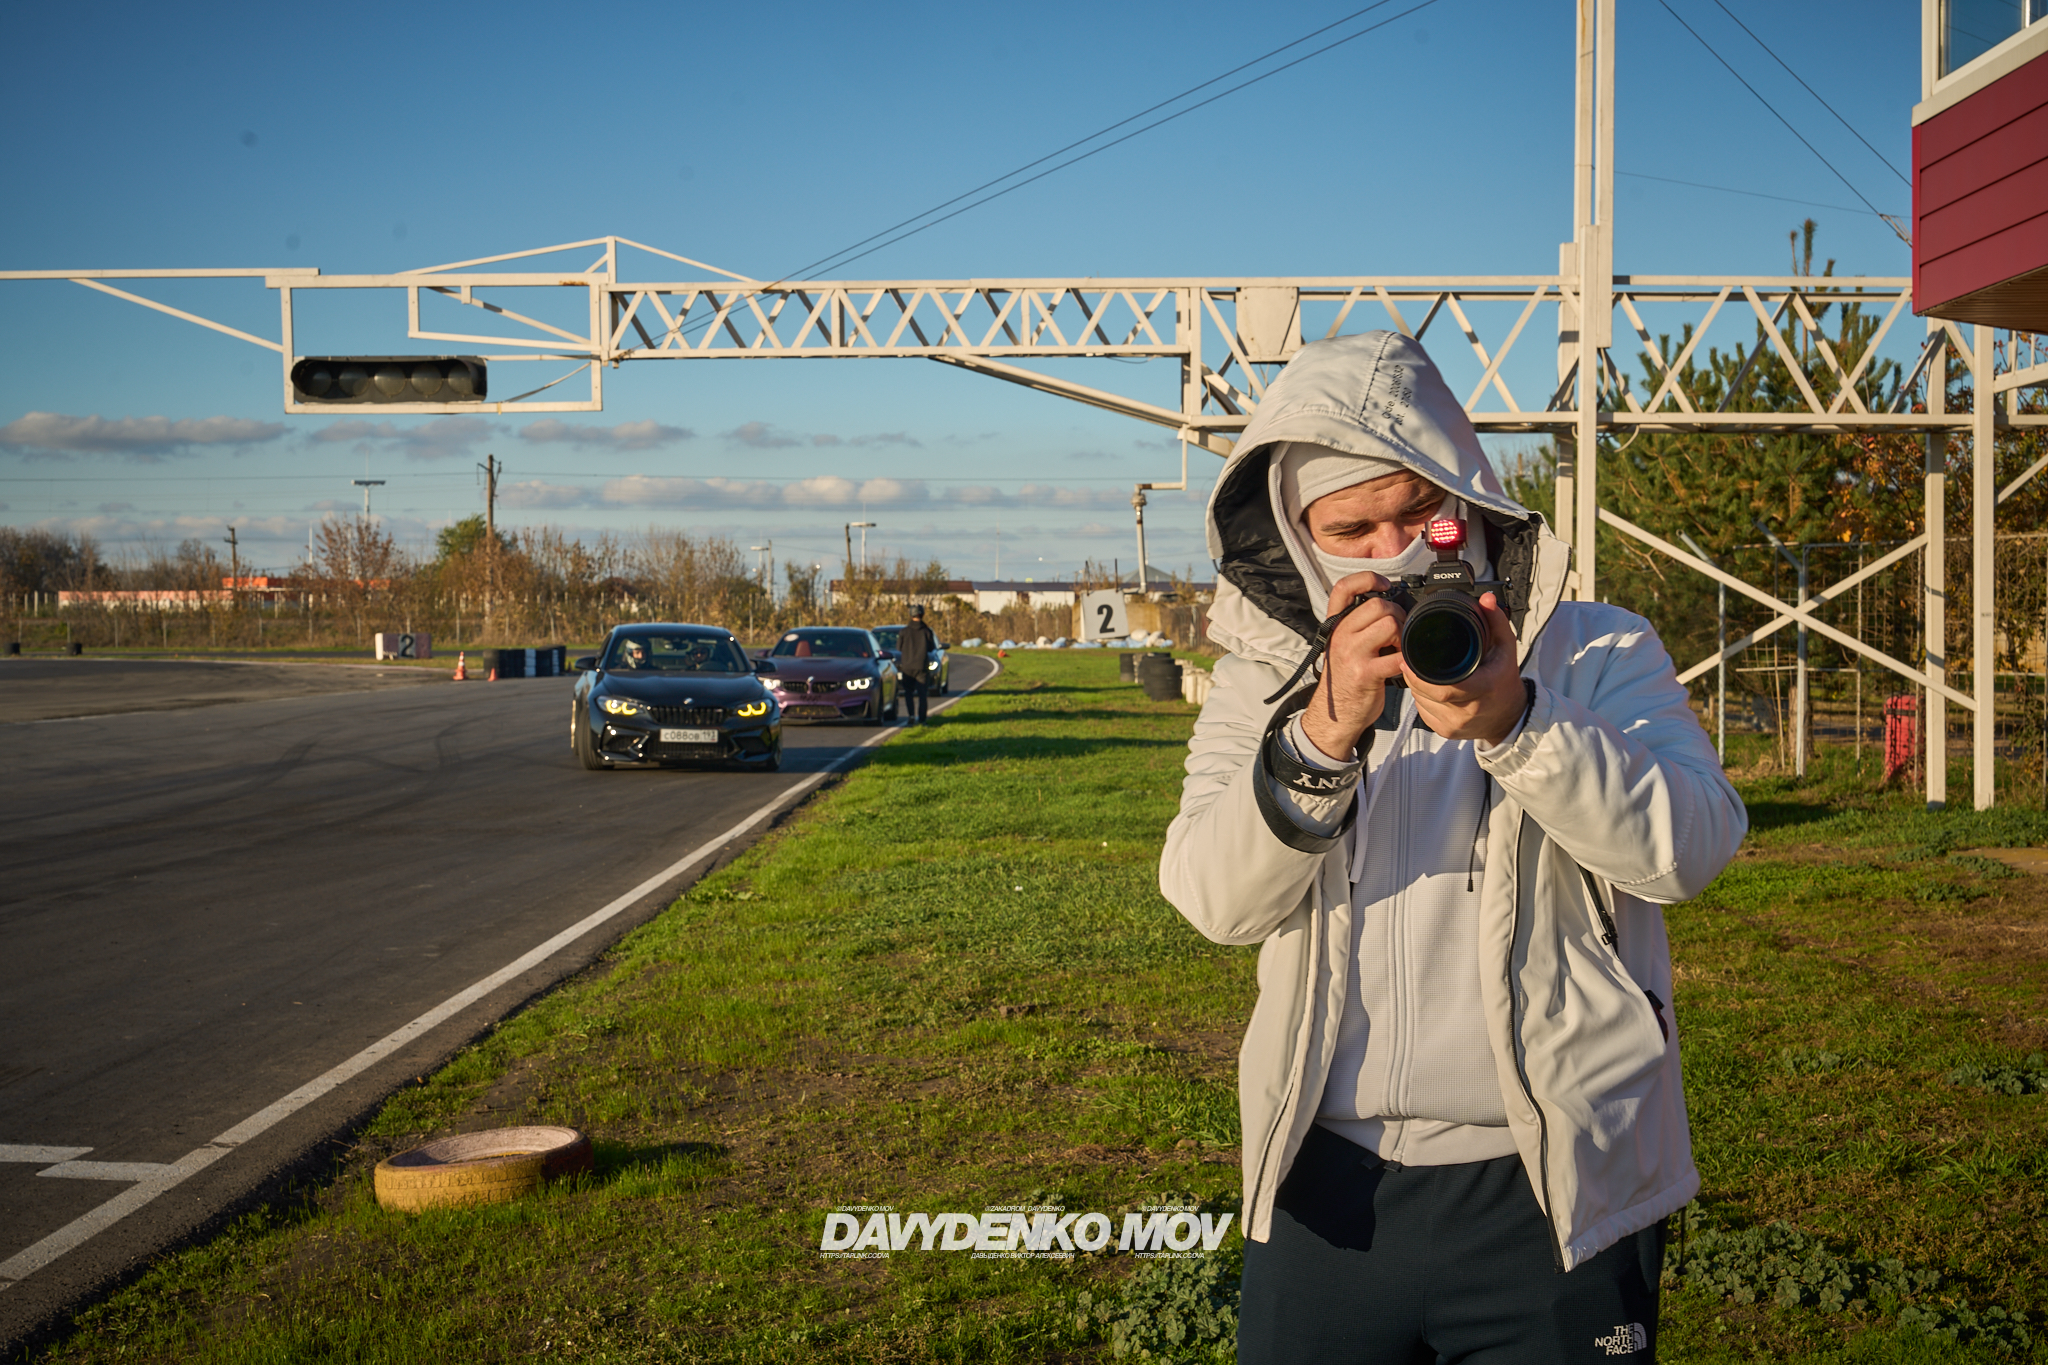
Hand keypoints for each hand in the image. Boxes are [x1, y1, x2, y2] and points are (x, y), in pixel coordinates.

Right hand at [1299, 571, 1409, 760]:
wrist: (1336, 714)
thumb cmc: (1347, 678)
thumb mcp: (1344, 645)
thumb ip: (1359, 624)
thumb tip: (1392, 604)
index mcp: (1335, 625)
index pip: (1344, 588)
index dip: (1367, 578)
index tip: (1386, 585)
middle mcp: (1340, 635)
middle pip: (1379, 605)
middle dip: (1398, 615)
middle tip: (1398, 632)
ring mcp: (1351, 653)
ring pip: (1390, 624)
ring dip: (1403, 636)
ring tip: (1398, 649)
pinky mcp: (1365, 673)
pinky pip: (1397, 656)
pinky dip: (1407, 660)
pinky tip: (1401, 666)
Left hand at [1406, 592, 1525, 745]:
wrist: (1509, 716)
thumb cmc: (1504, 681)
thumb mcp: (1505, 648)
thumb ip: (1495, 621)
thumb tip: (1486, 599)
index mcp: (1483, 689)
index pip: (1444, 687)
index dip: (1421, 675)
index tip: (1408, 659)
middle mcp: (1468, 710)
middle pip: (1427, 694)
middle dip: (1413, 676)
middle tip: (1406, 661)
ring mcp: (1455, 724)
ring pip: (1421, 703)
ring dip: (1416, 686)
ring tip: (1421, 672)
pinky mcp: (1445, 731)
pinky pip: (1423, 712)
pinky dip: (1421, 699)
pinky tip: (1428, 688)